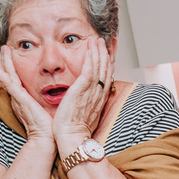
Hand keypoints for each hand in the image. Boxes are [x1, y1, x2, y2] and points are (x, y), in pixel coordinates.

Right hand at [0, 46, 54, 143]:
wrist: (46, 140)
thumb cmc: (49, 128)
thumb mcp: (49, 110)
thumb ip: (50, 102)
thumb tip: (59, 95)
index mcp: (25, 100)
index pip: (19, 81)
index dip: (15, 69)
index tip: (15, 57)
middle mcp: (19, 98)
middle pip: (11, 75)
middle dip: (7, 62)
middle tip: (6, 48)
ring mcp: (18, 99)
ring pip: (9, 76)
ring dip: (4, 62)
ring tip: (3, 48)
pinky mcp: (20, 100)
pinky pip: (9, 84)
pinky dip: (1, 74)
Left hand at [53, 38, 113, 152]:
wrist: (72, 138)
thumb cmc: (73, 132)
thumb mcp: (82, 117)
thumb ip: (83, 106)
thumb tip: (81, 102)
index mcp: (98, 101)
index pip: (105, 79)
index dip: (106, 66)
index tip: (105, 56)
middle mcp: (98, 94)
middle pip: (105, 70)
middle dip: (104, 55)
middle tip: (103, 43)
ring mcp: (92, 91)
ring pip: (99, 67)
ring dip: (98, 52)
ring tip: (97, 40)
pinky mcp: (83, 89)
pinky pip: (90, 69)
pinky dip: (92, 57)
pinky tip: (91, 47)